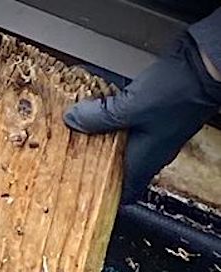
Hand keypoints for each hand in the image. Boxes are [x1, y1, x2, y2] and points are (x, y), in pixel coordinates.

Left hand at [63, 33, 220, 204]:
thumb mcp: (131, 106)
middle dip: (97, 167)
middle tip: (74, 160)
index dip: (103, 197)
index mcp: (145, 161)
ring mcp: (158, 134)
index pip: (124, 194)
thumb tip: (73, 120)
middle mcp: (153, 153)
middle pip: (120, 170)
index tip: (82, 194)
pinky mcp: (160, 114)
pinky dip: (117, 125)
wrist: (208, 64)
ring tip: (83, 136)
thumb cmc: (179, 91)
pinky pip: (132, 128)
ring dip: (105, 144)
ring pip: (126, 148)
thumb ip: (100, 116)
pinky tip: (105, 112)